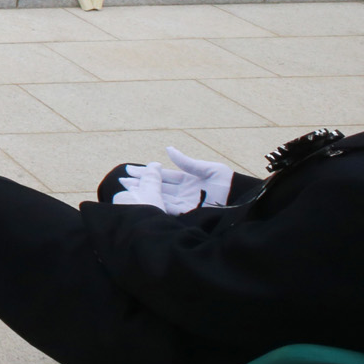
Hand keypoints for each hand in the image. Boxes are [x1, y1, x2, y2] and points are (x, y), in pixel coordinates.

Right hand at [119, 148, 233, 213]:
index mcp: (186, 180)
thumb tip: (167, 149)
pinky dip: (155, 205)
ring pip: (159, 198)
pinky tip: (143, 202)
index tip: (129, 170)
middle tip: (121, 182)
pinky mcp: (188, 214)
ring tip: (126, 191)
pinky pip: (168, 209)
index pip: (162, 176)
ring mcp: (184, 204)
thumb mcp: (207, 168)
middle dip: (140, 184)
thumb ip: (186, 162)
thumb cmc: (228, 182)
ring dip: (143, 194)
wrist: (241, 199)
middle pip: (157, 187)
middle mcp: (183, 193)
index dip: (146, 173)